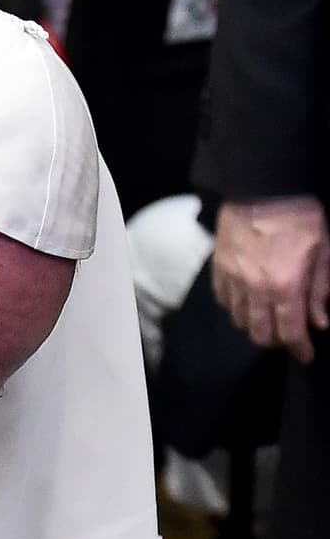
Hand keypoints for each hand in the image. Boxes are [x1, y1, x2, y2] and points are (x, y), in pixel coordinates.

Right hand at [213, 196, 329, 363]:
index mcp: (285, 285)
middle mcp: (255, 290)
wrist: (263, 183)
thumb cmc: (299, 213)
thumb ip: (319, 288)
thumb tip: (320, 321)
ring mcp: (233, 281)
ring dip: (256, 325)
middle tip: (289, 334)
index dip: (300, 348)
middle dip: (277, 340)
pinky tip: (247, 302)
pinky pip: (224, 301)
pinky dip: (236, 308)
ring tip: (269, 317)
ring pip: (241, 321)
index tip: (307, 355)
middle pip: (261, 334)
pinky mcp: (219, 269)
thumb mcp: (322, 248)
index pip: (291, 331)